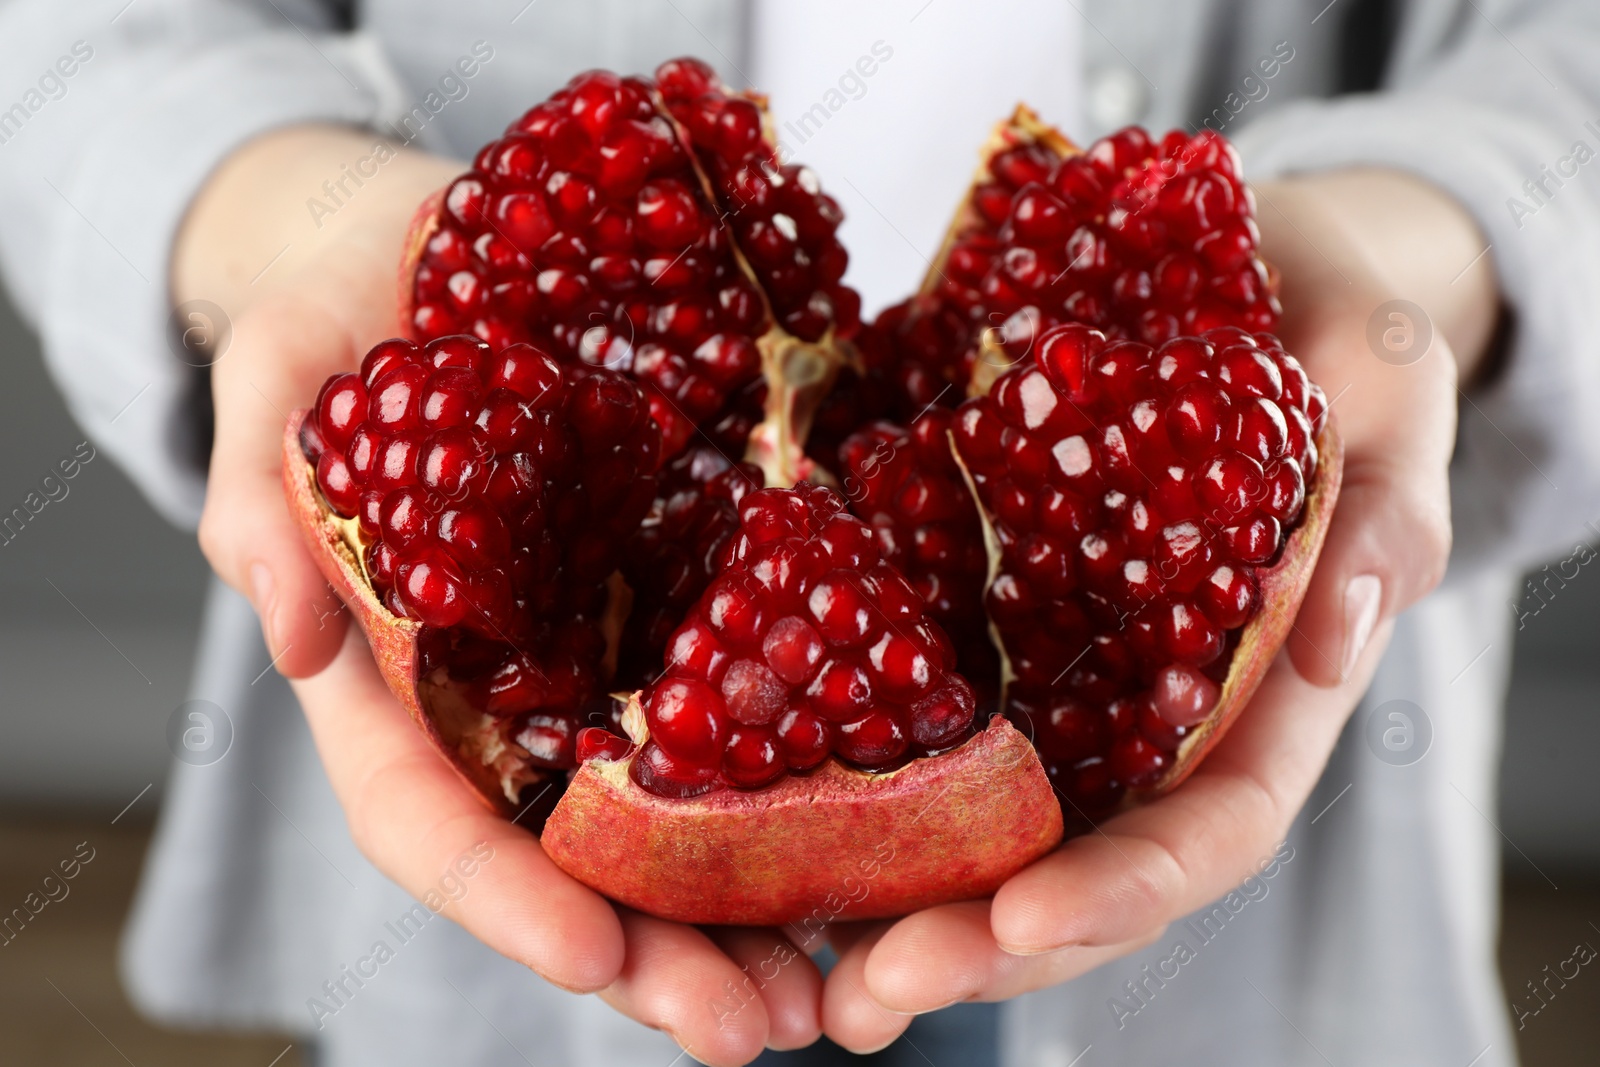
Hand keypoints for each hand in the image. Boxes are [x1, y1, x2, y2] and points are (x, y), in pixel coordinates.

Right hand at [183, 126, 821, 1064]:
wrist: (446, 255)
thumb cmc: (346, 315)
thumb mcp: (281, 374)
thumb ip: (262, 490)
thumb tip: (284, 634)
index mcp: (391, 679)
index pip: (432, 819)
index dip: (504, 895)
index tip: (592, 953)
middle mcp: (502, 701)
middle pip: (566, 862)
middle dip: (654, 956)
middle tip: (755, 1029)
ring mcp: (598, 662)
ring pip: (665, 824)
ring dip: (744, 919)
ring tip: (834, 993)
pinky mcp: (682, 604)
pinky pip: (739, 713)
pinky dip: (798, 793)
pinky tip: (881, 841)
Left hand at [818, 168, 1496, 1050]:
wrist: (1234, 264)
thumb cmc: (1322, 317)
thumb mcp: (1381, 381)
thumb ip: (1384, 503)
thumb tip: (1343, 631)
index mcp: (1264, 684)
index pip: (1215, 824)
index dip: (1127, 887)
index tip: (1024, 922)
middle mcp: (1152, 708)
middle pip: (1081, 861)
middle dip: (983, 940)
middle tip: (866, 995)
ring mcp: (1061, 671)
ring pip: (989, 824)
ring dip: (899, 906)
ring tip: (801, 974)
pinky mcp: (977, 611)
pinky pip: (914, 713)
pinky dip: (848, 785)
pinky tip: (760, 829)